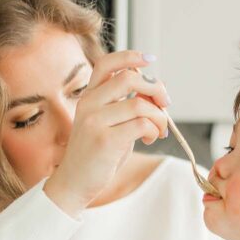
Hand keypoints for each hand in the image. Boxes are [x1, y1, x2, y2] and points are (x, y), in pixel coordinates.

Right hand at [44, 50, 169, 215]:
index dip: (131, 57)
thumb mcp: (107, 123)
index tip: (150, 61)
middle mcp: (89, 104)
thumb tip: (157, 87)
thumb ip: (125, 104)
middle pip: (129, 78)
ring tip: (158, 130)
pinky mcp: (105, 141)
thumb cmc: (96, 154)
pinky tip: (149, 139)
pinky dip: (154, 131)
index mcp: (88, 96)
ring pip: (140, 105)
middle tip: (165, 105)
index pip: (107, 63)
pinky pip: (141, 125)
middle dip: (156, 89)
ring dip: (159, 117)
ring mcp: (95, 122)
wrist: (73, 183)